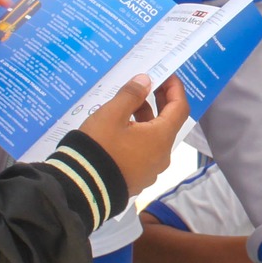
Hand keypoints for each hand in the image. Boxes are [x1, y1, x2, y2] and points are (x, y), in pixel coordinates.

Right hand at [73, 75, 188, 198]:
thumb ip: (131, 94)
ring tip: (129, 104)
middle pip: (168, 123)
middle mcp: (162, 156)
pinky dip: (139, 135)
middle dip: (161, 101)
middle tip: (149, 84)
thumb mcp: (112, 114)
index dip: (175, 89)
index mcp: (161, 138)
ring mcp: (150, 170)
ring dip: (147, 118)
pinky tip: (122, 128)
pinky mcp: (137, 178)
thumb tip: (145, 80)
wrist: (82, 187)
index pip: (179, 108)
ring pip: (154, 138)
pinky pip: (144, 151)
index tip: (166, 75)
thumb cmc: (100, 146)